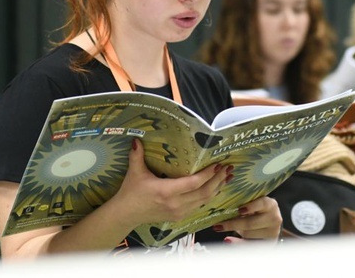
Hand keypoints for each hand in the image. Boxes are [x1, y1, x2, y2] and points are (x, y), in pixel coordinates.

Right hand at [108, 139, 230, 230]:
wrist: (126, 214)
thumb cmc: (131, 192)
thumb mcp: (134, 172)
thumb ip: (137, 155)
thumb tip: (137, 139)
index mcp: (166, 191)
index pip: (194, 183)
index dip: (209, 174)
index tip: (218, 164)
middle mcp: (176, 203)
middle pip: (204, 192)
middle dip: (218, 179)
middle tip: (228, 168)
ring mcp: (179, 212)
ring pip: (205, 200)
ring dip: (217, 188)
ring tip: (226, 176)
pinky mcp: (179, 217)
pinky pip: (199, 206)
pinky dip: (209, 196)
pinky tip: (215, 188)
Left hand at [212, 196, 282, 242]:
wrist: (271, 221)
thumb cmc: (259, 209)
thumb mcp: (255, 203)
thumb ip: (245, 203)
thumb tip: (224, 206)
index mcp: (271, 205)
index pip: (262, 203)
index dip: (251, 207)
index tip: (239, 210)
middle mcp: (274, 218)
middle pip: (251, 223)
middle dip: (233, 224)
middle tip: (218, 225)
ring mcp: (272, 232)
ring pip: (249, 234)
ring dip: (235, 231)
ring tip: (222, 227)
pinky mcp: (268, 243)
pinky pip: (250, 245)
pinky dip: (237, 243)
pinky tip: (228, 240)